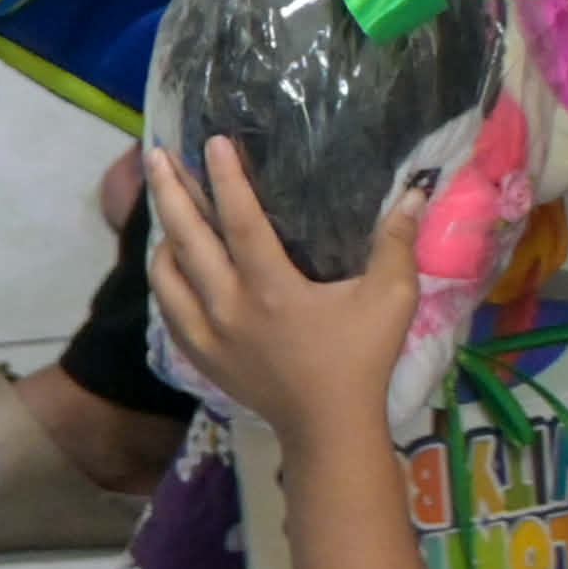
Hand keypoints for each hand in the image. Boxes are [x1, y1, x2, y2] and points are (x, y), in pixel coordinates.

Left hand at [146, 134, 422, 444]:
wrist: (326, 426)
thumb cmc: (361, 359)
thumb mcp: (391, 299)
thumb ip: (396, 244)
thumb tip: (412, 194)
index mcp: (270, 288)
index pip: (239, 220)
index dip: (225, 178)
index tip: (211, 143)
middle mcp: (227, 306)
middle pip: (186, 238)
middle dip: (170, 193)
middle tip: (156, 156)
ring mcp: (206, 333)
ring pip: (167, 273)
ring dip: (164, 234)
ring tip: (166, 203)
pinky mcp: (198, 354)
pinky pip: (168, 306)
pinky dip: (166, 277)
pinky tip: (171, 261)